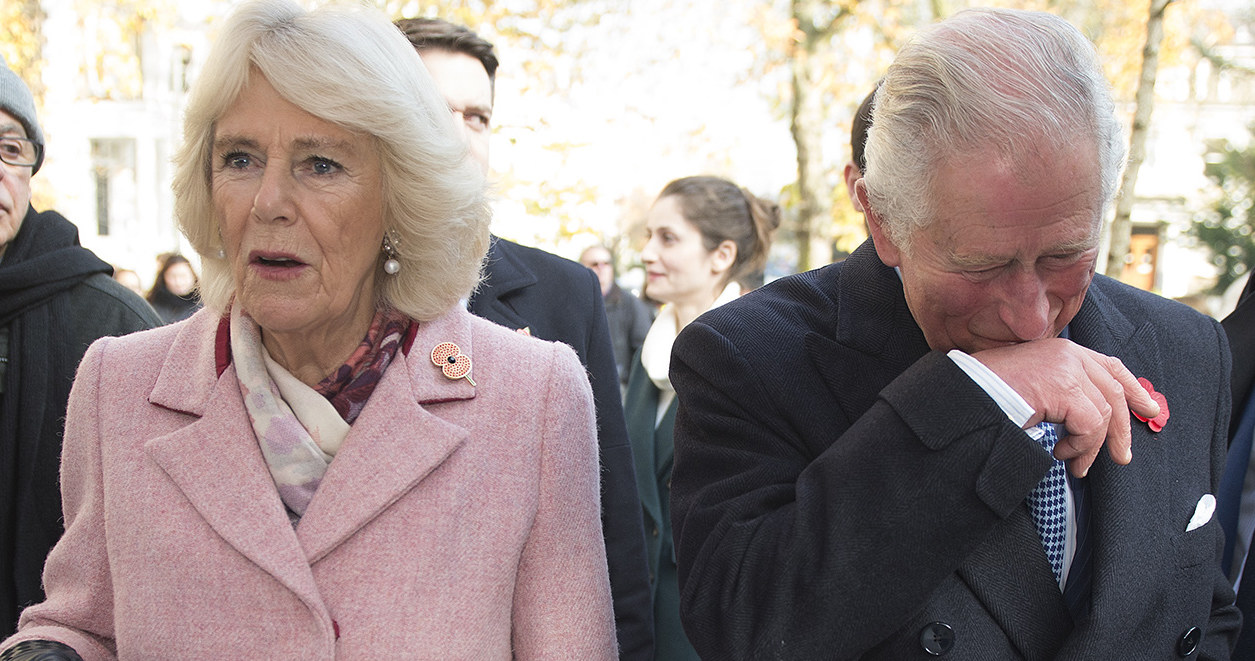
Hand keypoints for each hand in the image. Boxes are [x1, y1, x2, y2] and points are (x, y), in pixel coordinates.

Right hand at [972, 338, 1159, 477]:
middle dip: (1121, 428)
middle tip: (1121, 457)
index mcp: (1061, 350)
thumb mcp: (1033, 388)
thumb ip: (1062, 392)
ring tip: (1074, 463)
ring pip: (1103, 413)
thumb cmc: (987, 395)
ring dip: (1091, 446)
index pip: (1109, 366)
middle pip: (1114, 391)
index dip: (1133, 388)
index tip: (1148, 409)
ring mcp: (1066, 369)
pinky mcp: (1063, 388)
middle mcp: (1068, 354)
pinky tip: (1062, 455)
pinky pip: (1089, 425)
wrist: (964, 395)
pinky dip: (1081, 446)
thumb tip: (1091, 417)